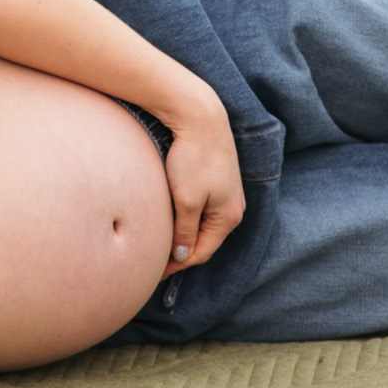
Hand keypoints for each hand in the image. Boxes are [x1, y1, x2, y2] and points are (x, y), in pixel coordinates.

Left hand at [162, 106, 244, 277]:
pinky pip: (202, 209)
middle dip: (180, 252)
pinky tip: (171, 216)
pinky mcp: (218, 181)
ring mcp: (228, 194)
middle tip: (154, 259)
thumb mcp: (186, 200)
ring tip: (160, 241)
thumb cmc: (193, 158)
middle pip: (203, 240)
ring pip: (202, 224)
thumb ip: (184, 232)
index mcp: (228, 217)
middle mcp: (234, 208)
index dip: (176, 265)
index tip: (153, 270)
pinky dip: (187, 217)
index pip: (201, 252)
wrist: (200, 116)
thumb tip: (182, 256)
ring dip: (183, 234)